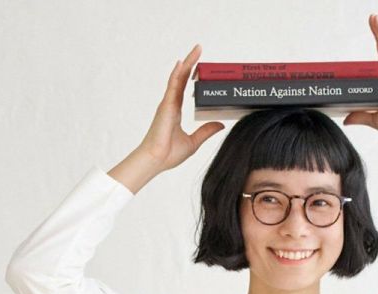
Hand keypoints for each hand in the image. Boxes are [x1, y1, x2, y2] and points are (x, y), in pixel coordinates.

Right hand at [136, 43, 224, 173]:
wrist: (156, 161)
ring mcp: (167, 103)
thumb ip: (206, 131)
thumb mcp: (194, 142)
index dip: (191, 76)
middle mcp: (171, 104)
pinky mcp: (166, 106)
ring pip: (178, 78)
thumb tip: (220, 124)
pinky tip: (182, 63)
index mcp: (175, 111)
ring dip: (187, 63)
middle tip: (199, 49)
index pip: (185, 88)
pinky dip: (177, 74)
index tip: (200, 67)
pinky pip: (172, 86)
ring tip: (196, 50)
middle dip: (190, 63)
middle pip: (181, 78)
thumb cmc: (169, 155)